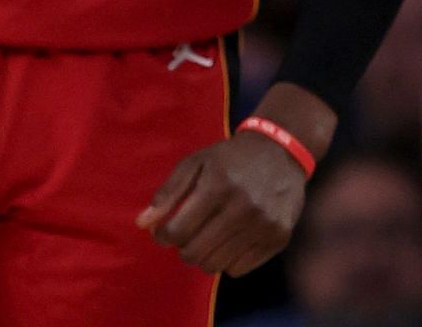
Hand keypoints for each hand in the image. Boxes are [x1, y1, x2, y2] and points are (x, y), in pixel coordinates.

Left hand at [137, 130, 306, 275]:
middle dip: (182, 249)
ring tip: (204, 238)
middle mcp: (243, 208)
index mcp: (217, 186)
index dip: (162, 236)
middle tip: (183, 237)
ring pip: (217, 265)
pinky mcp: (278, 239)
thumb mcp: (194, 164)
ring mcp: (263, 226)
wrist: (280, 153)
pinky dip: (226, 261)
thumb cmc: (229, 158)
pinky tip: (226, 241)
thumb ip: (167, 193)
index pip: (179, 231)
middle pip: (197, 253)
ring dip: (203, 256)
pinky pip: (240, 268)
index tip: (161, 232)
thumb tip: (142, 223)